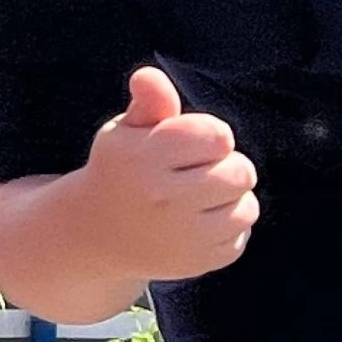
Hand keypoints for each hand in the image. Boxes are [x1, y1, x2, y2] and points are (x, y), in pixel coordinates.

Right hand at [80, 67, 258, 281]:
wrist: (95, 235)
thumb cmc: (122, 170)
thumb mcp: (127, 132)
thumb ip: (149, 102)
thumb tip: (150, 77)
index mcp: (143, 157)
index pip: (218, 136)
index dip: (211, 136)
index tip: (190, 144)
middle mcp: (160, 198)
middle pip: (240, 171)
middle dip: (226, 166)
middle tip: (198, 172)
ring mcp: (180, 237)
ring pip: (247, 207)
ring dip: (231, 199)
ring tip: (200, 197)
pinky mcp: (196, 264)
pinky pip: (240, 237)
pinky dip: (227, 229)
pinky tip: (197, 225)